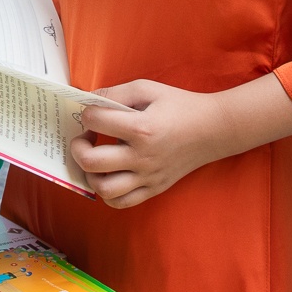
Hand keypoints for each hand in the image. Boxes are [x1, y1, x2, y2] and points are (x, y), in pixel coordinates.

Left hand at [69, 75, 291, 209]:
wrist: (213, 129)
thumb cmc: (180, 106)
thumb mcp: (148, 89)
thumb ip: (115, 93)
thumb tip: (87, 101)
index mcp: (141, 128)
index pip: (95, 121)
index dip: (87, 112)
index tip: (92, 112)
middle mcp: (142, 157)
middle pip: (91, 161)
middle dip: (78, 147)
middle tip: (85, 138)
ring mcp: (148, 177)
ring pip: (104, 189)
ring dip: (90, 174)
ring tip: (95, 159)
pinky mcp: (154, 189)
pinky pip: (122, 202)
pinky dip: (107, 193)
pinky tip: (108, 176)